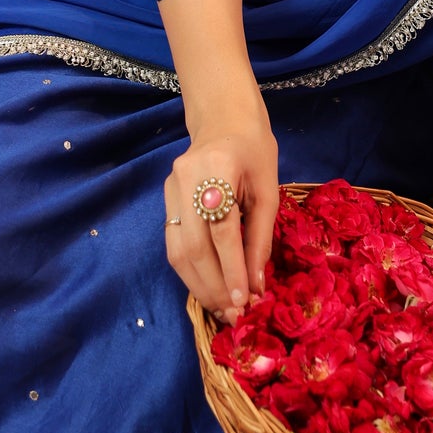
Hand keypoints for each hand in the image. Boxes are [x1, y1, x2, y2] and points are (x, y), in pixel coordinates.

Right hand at [164, 101, 278, 322]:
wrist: (224, 118)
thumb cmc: (254, 150)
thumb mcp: (268, 188)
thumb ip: (260, 236)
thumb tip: (256, 286)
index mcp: (217, 166)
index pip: (221, 228)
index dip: (232, 268)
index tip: (245, 300)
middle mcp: (185, 177)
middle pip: (193, 246)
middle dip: (214, 285)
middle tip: (234, 314)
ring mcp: (170, 188)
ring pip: (177, 251)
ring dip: (199, 286)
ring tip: (222, 309)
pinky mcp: (164, 198)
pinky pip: (173, 245)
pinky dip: (190, 272)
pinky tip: (209, 287)